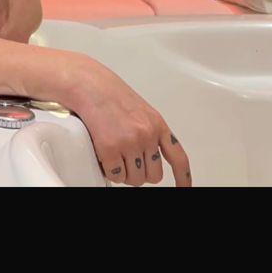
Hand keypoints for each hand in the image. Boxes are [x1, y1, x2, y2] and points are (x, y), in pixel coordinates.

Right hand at [64, 54, 192, 186]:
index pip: (178, 158)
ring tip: (113, 154)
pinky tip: (103, 155)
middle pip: (153, 176)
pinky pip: (115, 176)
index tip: (184, 188)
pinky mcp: (110, 149)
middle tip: (126, 160)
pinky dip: (109, 171)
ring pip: (134, 179)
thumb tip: (149, 157)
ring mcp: (130, 142)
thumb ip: (148, 131)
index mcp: (157, 124)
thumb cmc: (108, 92)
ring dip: (123, 172)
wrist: (87, 84)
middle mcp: (146, 134)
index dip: (183, 178)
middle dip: (140, 172)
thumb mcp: (140, 109)